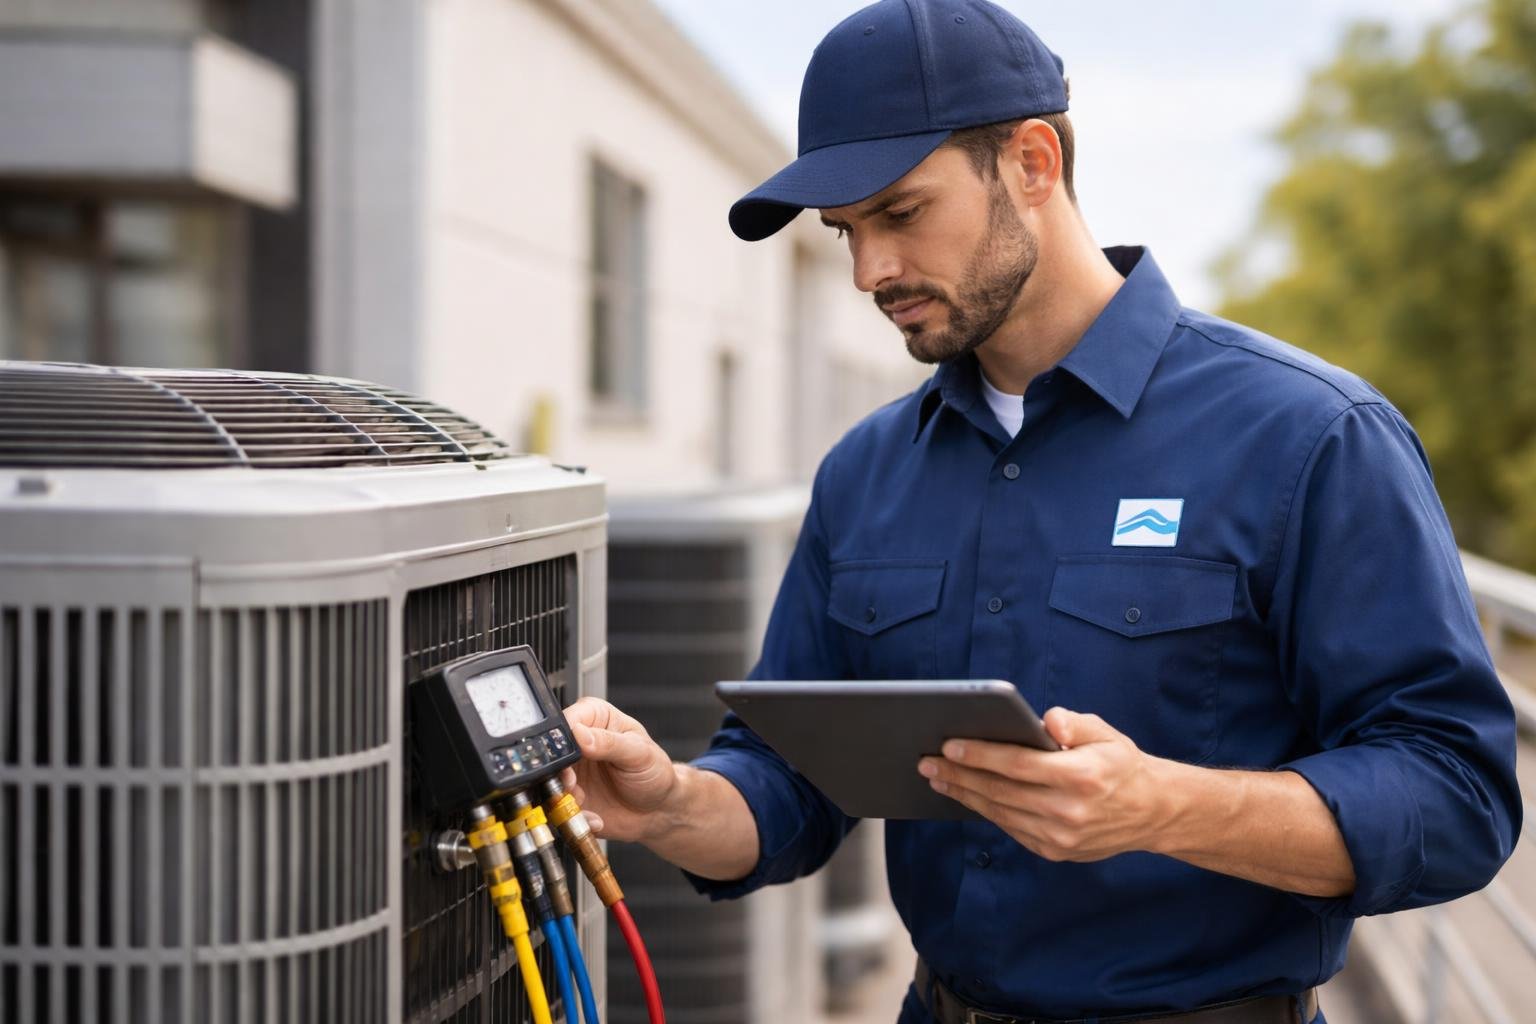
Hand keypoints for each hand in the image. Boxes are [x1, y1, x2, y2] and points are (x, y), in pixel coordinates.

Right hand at [557, 697, 680, 842]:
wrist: (659, 810)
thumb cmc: (654, 772)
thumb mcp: (639, 753)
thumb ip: (609, 743)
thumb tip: (580, 734)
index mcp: (595, 719)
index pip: (566, 720)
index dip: (563, 739)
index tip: (572, 757)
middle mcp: (578, 743)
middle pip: (550, 754)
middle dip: (559, 773)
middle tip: (572, 784)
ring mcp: (571, 772)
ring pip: (548, 783)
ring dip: (564, 798)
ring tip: (584, 802)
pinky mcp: (569, 798)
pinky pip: (558, 808)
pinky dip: (574, 817)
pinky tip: (595, 819)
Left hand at [917, 707, 1168, 861]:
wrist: (1152, 812)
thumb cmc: (1120, 764)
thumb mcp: (1105, 733)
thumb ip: (1074, 723)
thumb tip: (1048, 720)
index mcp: (1081, 777)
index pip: (1018, 764)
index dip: (980, 754)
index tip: (948, 744)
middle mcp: (1069, 811)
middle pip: (1000, 791)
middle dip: (958, 774)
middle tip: (925, 760)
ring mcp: (1061, 837)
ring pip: (1000, 813)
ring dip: (964, 794)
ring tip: (936, 777)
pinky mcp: (1055, 851)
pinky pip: (1010, 828)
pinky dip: (985, 811)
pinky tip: (966, 795)